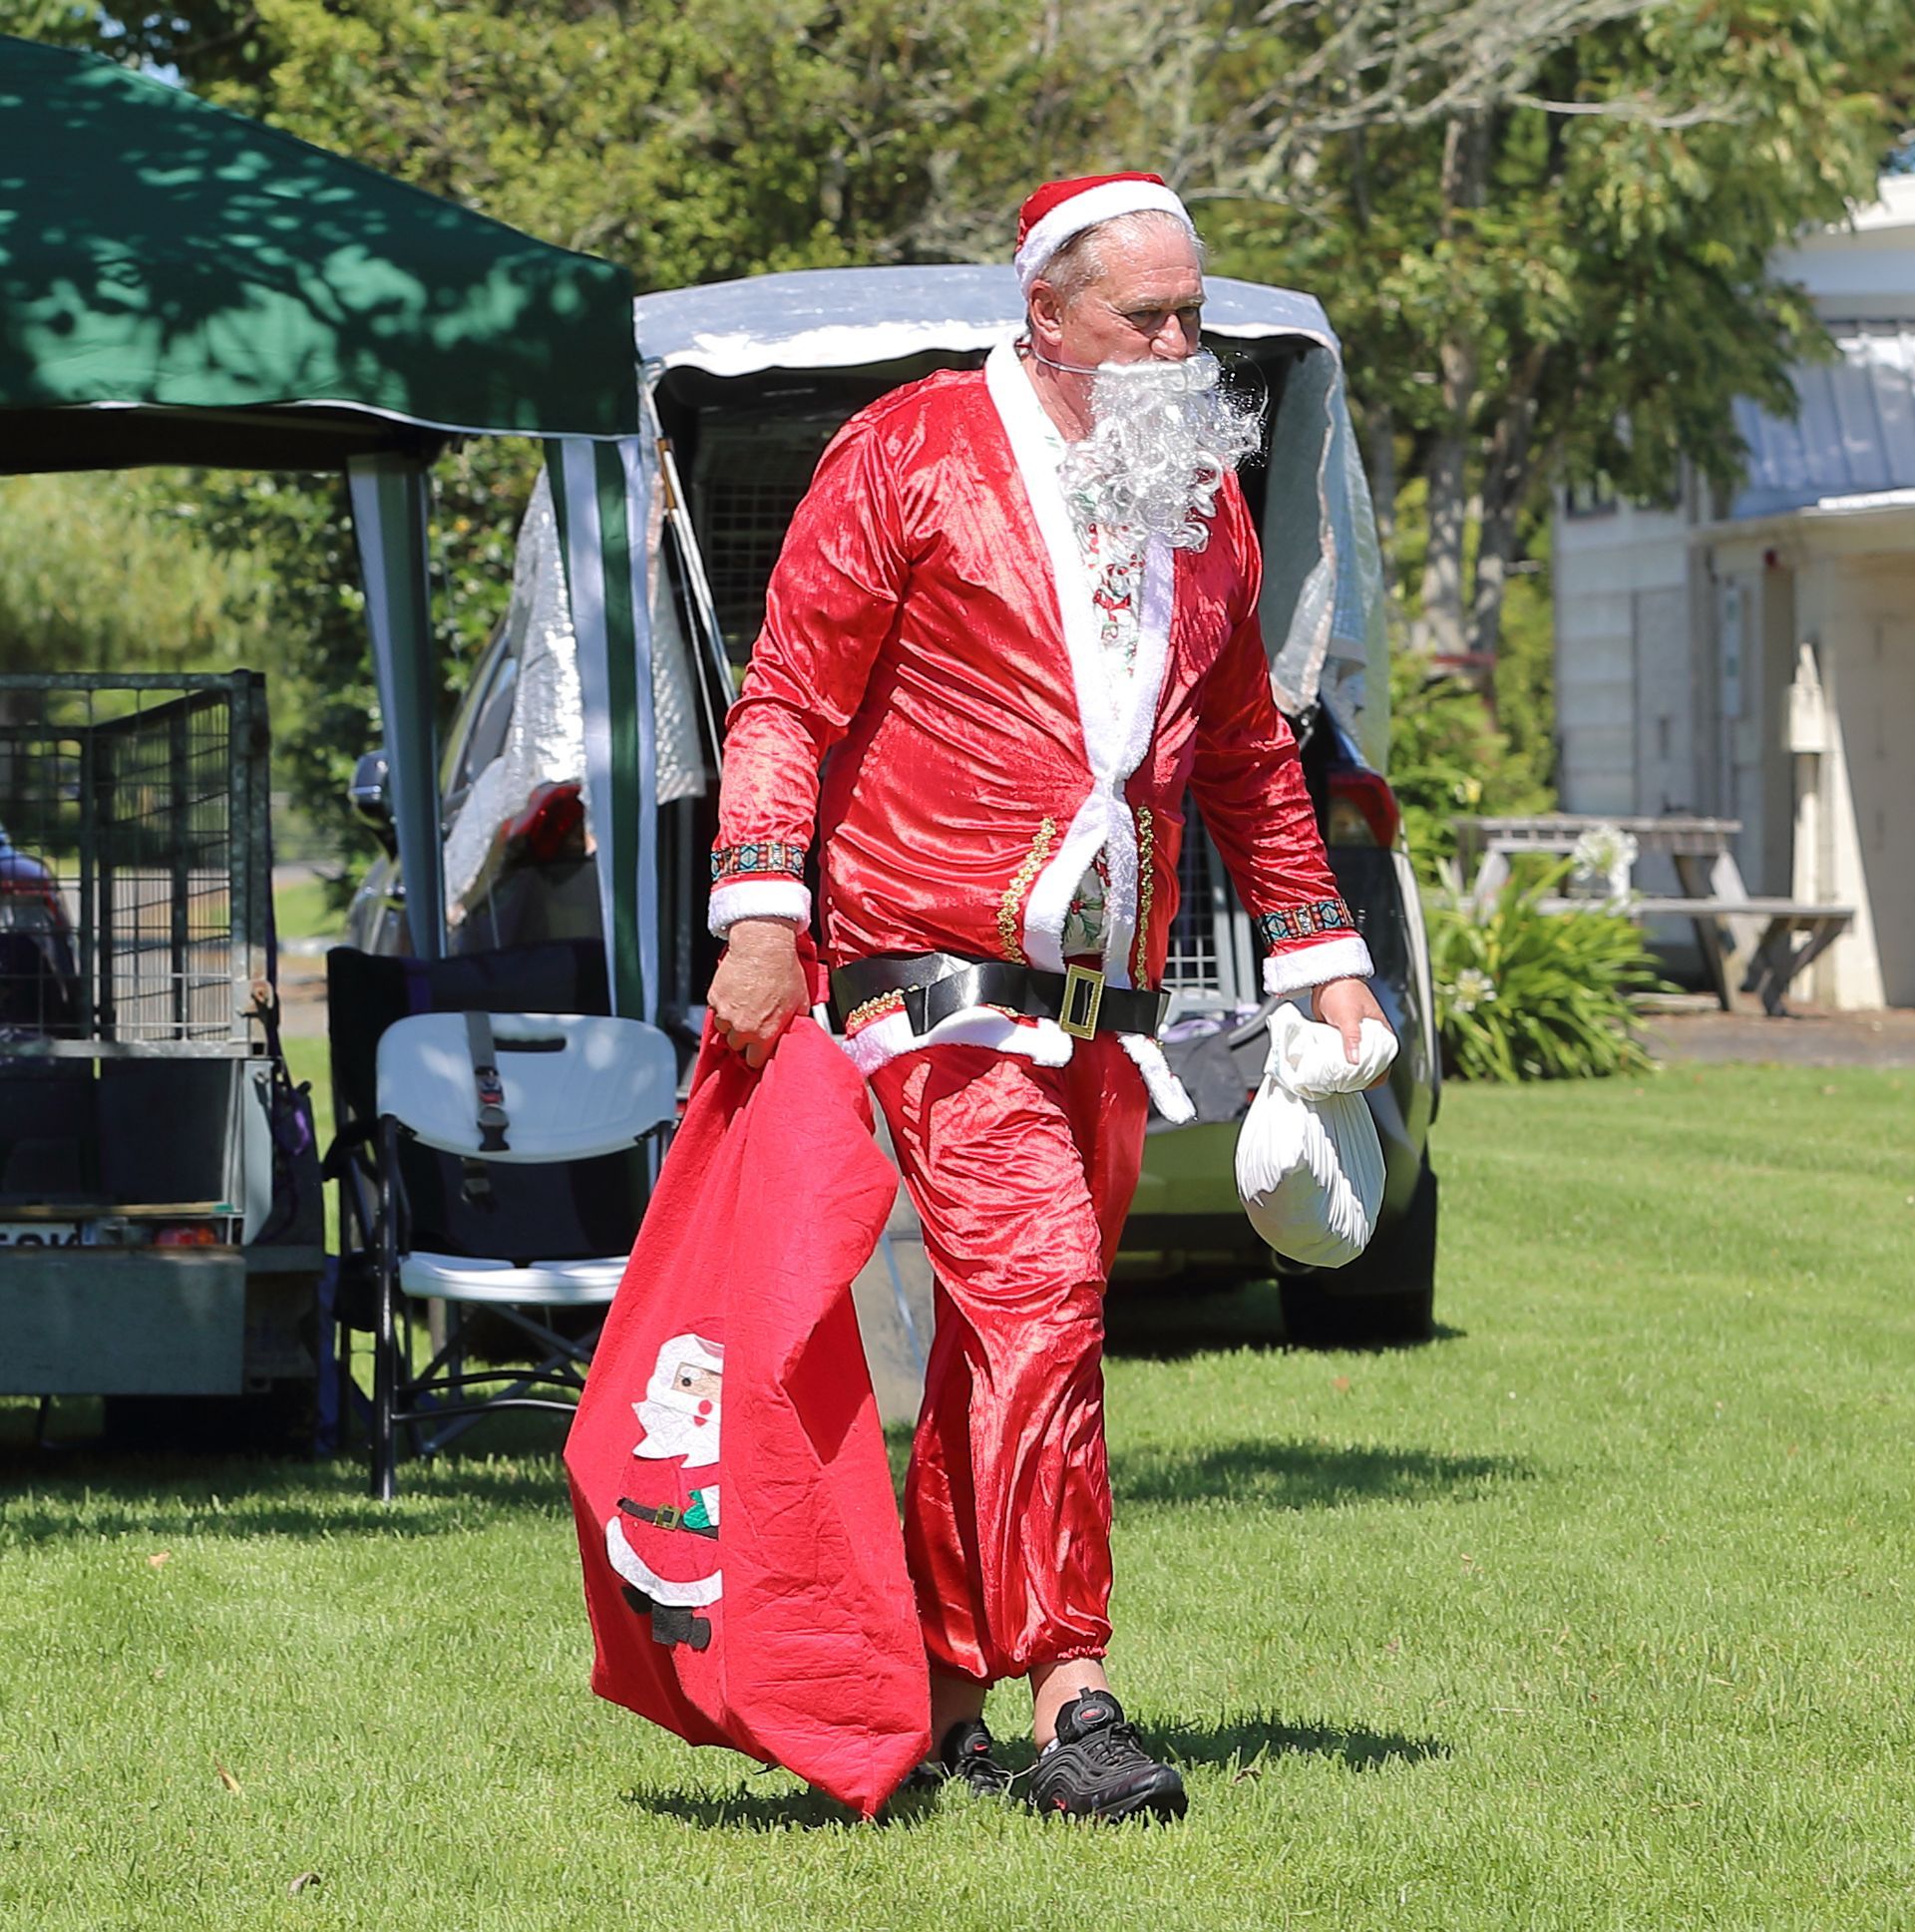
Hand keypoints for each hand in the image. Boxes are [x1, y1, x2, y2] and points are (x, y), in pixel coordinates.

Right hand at [706, 918, 808, 1068]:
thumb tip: (794, 1032)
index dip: (758, 1055)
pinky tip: (737, 996)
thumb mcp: (801, 1003)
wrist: (763, 946)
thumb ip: (794, 1024)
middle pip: (737, 1047)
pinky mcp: (714, 998)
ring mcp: (725, 1013)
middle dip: (745, 1039)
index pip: (754, 1062)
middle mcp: (742, 1028)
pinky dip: (723, 1007)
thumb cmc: (784, 972)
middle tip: (754, 1024)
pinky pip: (716, 1012)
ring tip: (745, 1008)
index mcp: (764, 1034)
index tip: (760, 1049)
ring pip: (724, 1030)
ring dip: (732, 1024)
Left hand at [1311, 977, 1393, 1086]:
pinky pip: (1342, 1054)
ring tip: (1334, 1079)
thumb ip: (1352, 1037)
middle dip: (1357, 1077)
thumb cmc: (1344, 992)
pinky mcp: (1343, 1037)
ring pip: (1354, 1061)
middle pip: (1369, 1066)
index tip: (1359, 1084)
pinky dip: (1336, 1061)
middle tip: (1342, 1084)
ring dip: (1345, 1069)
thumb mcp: (1349, 1016)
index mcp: (1383, 1035)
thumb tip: (1354, 1061)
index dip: (1374, 1077)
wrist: (1328, 980)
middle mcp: (1373, 1039)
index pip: (1384, 1064)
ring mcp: (1358, 1039)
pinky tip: (1327, 1068)